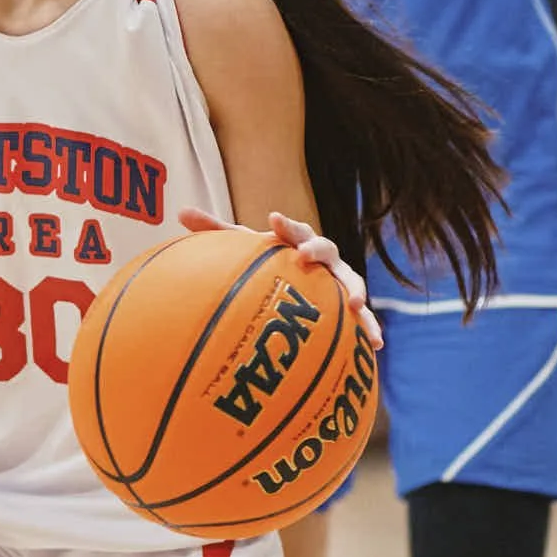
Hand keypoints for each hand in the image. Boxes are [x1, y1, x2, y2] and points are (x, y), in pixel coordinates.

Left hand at [177, 207, 381, 349]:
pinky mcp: (349, 305)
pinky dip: (370, 327)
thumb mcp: (242, 249)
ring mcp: (338, 280)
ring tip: (357, 304)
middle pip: (325, 248)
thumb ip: (215, 231)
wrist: (296, 279)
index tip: (273, 220)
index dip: (285, 225)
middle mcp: (321, 257)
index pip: (292, 229)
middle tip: (306, 255)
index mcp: (296, 240)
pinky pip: (363, 317)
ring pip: (352, 281)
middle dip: (317, 250)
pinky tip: (375, 343)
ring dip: (355, 289)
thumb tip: (180, 212)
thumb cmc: (265, 262)